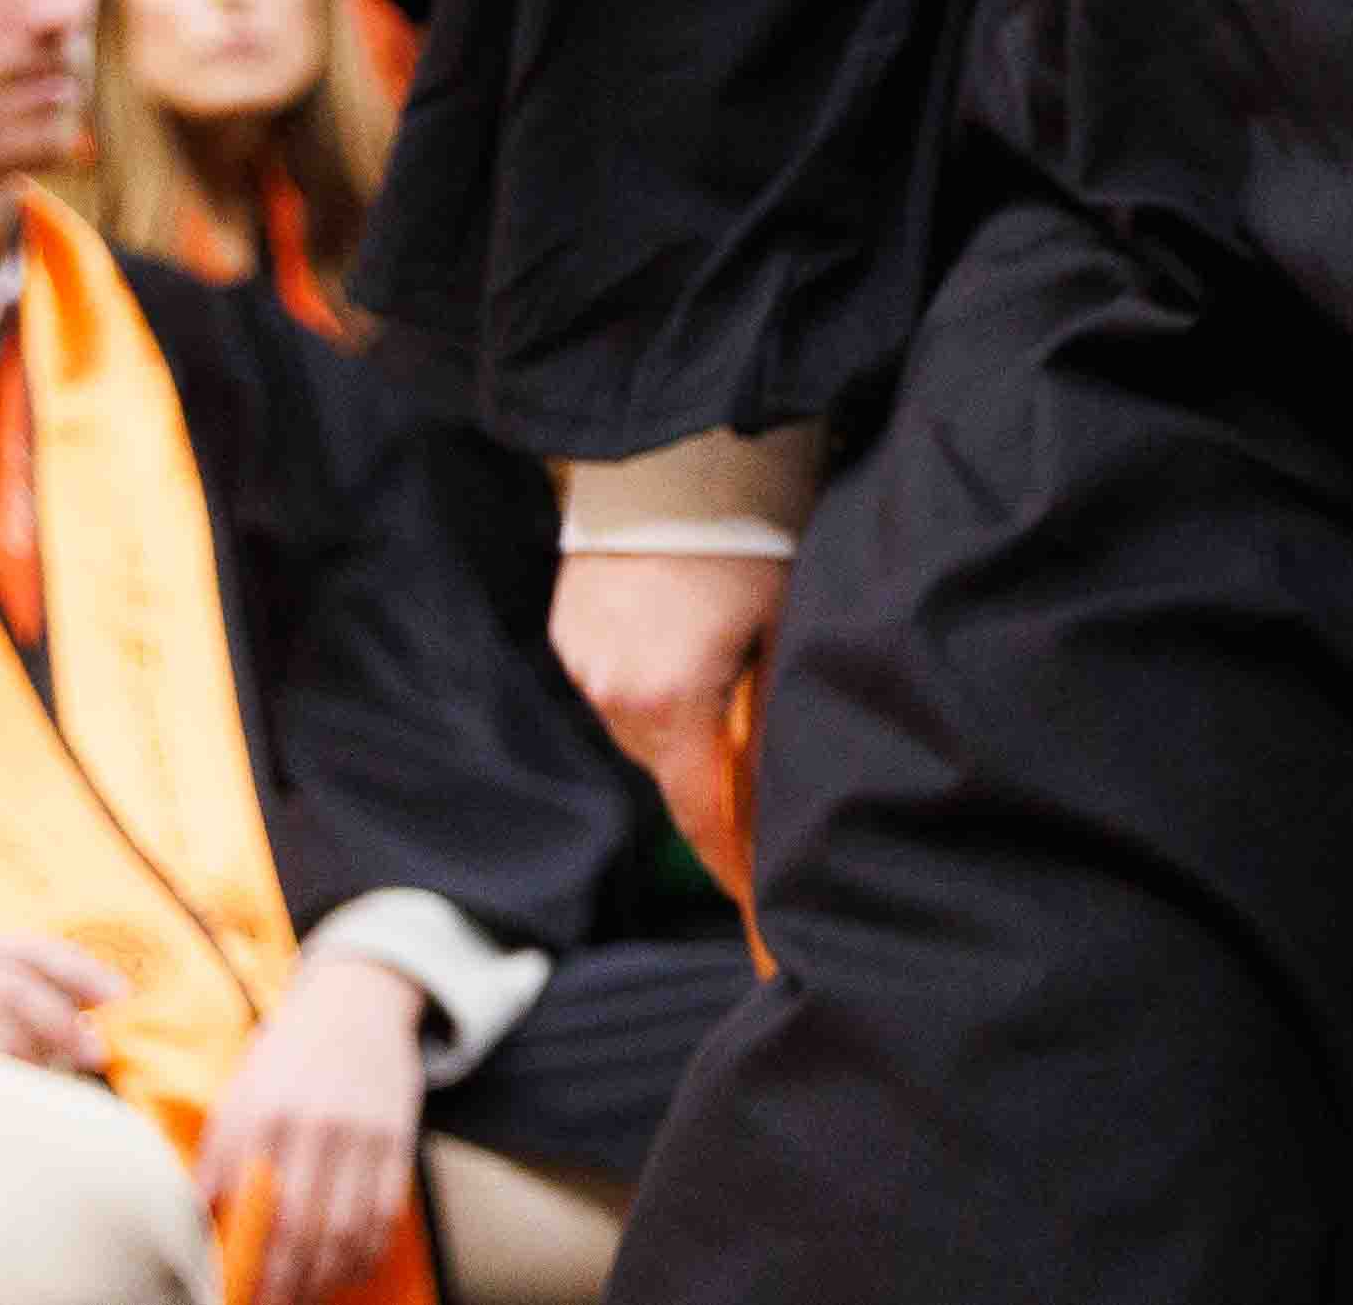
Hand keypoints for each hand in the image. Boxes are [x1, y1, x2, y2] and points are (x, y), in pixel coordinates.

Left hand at [195, 945, 430, 1304]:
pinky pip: (387, 1210)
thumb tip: (193, 1229)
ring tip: (306, 1296)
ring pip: (346, 1229)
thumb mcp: (238, 1096)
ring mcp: (362, 1132)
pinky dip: (368, 1250)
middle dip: (283, 1283)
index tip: (231, 1297)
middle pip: (299, 1230)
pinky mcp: (398, 1136)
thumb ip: (217, 1160)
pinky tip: (350, 1269)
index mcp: (262, 1115)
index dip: (240, 1264)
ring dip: (324, 1276)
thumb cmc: (285, 1054)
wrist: (358, 998)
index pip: (246, 1211)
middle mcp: (313, 1125)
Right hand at [551, 546, 781, 896]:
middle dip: (705, 774)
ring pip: (636, 724)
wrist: (671, 456)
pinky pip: (611, 678)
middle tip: (750, 773)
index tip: (750, 897)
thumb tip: (782, 768)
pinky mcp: (568, 629)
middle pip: (665, 766)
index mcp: (670, 703)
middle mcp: (613, 695)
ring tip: (717, 682)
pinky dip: (645, 678)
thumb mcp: (784, 620)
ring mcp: (583, 662)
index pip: (700, 810)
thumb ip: (774, 703)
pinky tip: (679, 640)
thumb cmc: (747, 534)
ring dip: (674, 721)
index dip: (727, 858)